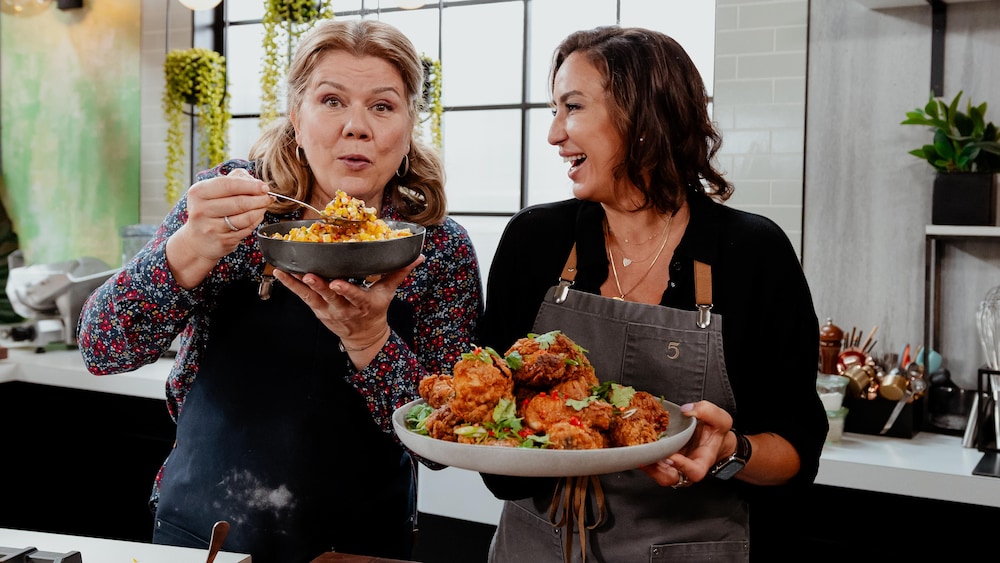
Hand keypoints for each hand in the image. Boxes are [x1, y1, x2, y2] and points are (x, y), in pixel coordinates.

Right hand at [176, 168, 270, 261]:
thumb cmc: (208, 210)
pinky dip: (256, 221)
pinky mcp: (222, 241)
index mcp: (198, 193)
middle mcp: (202, 210)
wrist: (195, 241)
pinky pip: (246, 229)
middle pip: (239, 202)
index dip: (250, 185)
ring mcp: (211, 228)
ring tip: (264, 206)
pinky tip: (257, 216)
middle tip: (268, 197)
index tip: (264, 186)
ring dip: (260, 210)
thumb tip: (256, 182)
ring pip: (245, 217)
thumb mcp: (211, 191)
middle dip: (259, 199)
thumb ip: (232, 181)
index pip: (229, 185)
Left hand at [274, 255, 425, 345]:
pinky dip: (291, 285)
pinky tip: (280, 273)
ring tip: (286, 271)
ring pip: (312, 297)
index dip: (346, 291)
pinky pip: (302, 297)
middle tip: (309, 275)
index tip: (337, 283)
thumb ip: (399, 272)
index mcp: (364, 304)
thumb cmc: (376, 310)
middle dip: (320, 287)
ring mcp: (328, 310)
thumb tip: (418, 256)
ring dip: (299, 284)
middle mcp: (344, 309)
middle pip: (330, 297)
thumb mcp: (388, 293)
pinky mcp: (317, 310)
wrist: (363, 337)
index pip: (355, 297)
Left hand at [640, 400, 732, 487]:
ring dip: (646, 464)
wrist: (712, 438)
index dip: (683, 466)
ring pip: (657, 474)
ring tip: (637, 450)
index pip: (695, 472)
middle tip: (645, 455)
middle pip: (670, 479)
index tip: (672, 455)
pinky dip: (643, 456)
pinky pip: (652, 464)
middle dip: (655, 470)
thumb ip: (707, 411)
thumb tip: (686, 409)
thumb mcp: (720, 419)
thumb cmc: (716, 432)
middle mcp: (686, 468)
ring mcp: (673, 466)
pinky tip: (637, 445)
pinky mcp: (664, 461)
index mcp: (703, 460)